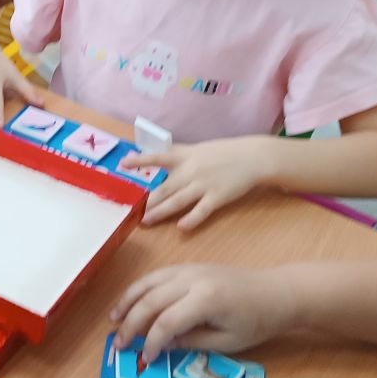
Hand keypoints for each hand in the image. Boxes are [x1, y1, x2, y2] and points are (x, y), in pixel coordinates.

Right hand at [111, 264, 291, 361]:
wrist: (275, 292)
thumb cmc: (256, 321)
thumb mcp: (227, 342)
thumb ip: (191, 342)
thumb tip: (161, 345)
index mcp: (206, 299)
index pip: (166, 322)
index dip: (151, 342)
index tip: (145, 359)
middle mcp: (193, 279)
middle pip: (150, 301)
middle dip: (131, 324)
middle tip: (118, 344)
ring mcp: (189, 269)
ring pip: (148, 283)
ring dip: (127, 301)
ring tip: (113, 320)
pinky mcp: (188, 267)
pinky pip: (156, 276)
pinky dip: (139, 289)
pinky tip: (130, 302)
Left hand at [138, 137, 273, 230]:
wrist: (253, 157)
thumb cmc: (224, 153)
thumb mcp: (198, 150)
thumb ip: (178, 156)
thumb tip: (158, 159)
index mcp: (185, 156)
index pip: (158, 157)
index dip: (140, 160)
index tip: (123, 163)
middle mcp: (191, 170)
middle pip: (164, 188)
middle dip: (147, 201)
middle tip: (130, 212)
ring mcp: (204, 184)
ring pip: (177, 201)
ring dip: (160, 212)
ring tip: (146, 222)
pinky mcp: (218, 196)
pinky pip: (202, 210)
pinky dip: (191, 219)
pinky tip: (181, 227)